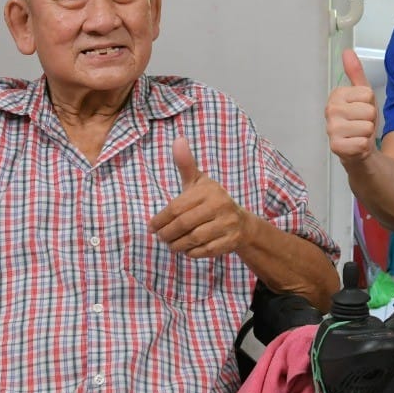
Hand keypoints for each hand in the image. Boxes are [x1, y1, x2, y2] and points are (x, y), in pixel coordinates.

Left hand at [148, 138, 251, 257]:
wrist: (241, 223)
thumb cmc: (212, 200)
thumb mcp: (199, 182)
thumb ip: (186, 164)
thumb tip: (178, 140)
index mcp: (209, 190)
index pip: (177, 207)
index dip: (160, 219)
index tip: (151, 227)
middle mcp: (220, 205)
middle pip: (184, 224)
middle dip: (167, 233)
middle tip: (160, 237)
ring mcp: (227, 224)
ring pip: (193, 239)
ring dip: (177, 244)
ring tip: (170, 244)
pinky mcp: (231, 241)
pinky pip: (205, 250)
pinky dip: (192, 252)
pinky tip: (186, 249)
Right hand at [326, 50, 379, 164]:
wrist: (358, 148)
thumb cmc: (360, 121)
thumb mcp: (362, 94)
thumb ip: (355, 72)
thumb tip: (347, 52)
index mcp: (336, 95)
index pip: (367, 94)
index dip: (370, 104)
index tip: (361, 109)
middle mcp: (330, 110)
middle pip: (368, 111)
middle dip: (370, 120)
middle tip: (360, 124)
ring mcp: (331, 129)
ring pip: (366, 127)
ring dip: (367, 133)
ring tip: (358, 134)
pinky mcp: (336, 147)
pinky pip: (362, 142)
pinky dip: (363, 146)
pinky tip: (356, 145)